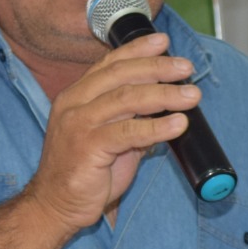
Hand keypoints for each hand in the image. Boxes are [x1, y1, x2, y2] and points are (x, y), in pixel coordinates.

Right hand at [25, 32, 200, 229]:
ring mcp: (78, 124)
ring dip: (164, 94)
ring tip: (191, 96)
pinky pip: (127, 132)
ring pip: (126, 99)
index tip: (163, 42)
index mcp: (77, 96)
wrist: (56, 206)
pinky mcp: (86, 147)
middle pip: (120, 75)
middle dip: (157, 68)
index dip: (137, 50)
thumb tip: (166, 107)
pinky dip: (156, 127)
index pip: (109, 63)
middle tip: (185, 68)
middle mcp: (74, 104)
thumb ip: (133, 120)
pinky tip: (178, 124)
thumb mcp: (111, 139)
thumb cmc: (84, 173)